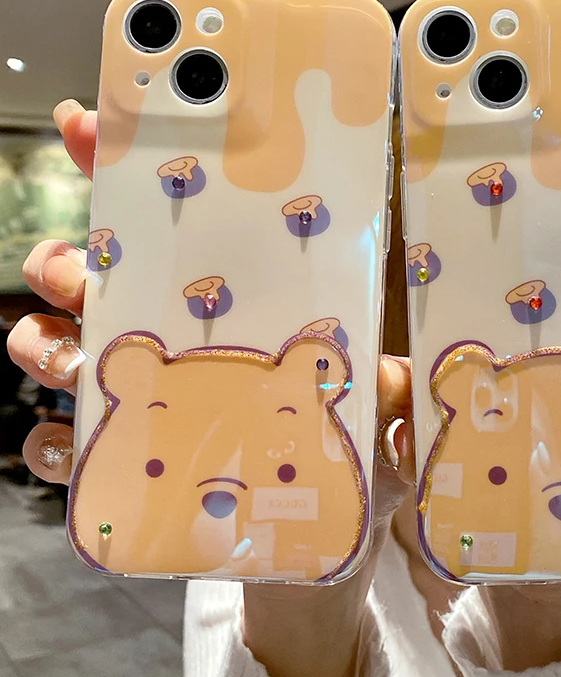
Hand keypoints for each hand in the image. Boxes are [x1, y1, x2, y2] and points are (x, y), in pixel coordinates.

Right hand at [7, 100, 417, 676]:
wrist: (317, 547)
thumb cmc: (353, 465)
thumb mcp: (382, 416)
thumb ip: (392, 394)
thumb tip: (397, 380)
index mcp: (242, 310)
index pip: (184, 231)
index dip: (130, 174)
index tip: (91, 128)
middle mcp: (187, 342)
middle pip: (106, 281)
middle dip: (71, 264)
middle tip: (68, 268)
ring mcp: (153, 400)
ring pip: (71, 350)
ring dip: (46, 343)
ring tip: (57, 349)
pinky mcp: (133, 461)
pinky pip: (74, 447)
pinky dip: (55, 446)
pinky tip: (58, 446)